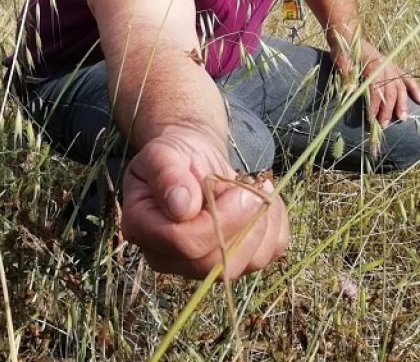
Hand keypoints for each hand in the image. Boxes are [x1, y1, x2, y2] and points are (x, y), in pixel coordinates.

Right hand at [120, 128, 288, 278]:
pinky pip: (265, 255)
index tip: (232, 186)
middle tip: (250, 188)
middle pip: (214, 264)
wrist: (193, 160)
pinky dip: (275, 226)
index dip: (215, 219)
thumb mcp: (162, 153)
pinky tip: (266, 201)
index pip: (183, 243)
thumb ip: (166, 175)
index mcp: (144, 229)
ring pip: (243, 264)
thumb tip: (182, 206)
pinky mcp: (233, 261)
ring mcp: (202, 264)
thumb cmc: (175, 155)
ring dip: (261, 223)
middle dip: (241, 223)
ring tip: (256, 189)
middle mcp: (170, 257)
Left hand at [336, 40, 419, 127]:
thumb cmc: (343, 49)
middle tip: (384, 125)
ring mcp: (391, 66)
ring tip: (402, 118)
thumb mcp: (340, 58)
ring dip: (402, 103)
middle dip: (388, 109)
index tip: (371, 118)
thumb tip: (350, 86)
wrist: (349, 36)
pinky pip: (407, 78)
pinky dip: (414, 88)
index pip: (377, 88)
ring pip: (400, 87)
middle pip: (390, 90)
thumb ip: (345, 70)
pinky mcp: (393, 66)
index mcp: (373, 64)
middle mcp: (386, 66)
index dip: (375, 104)